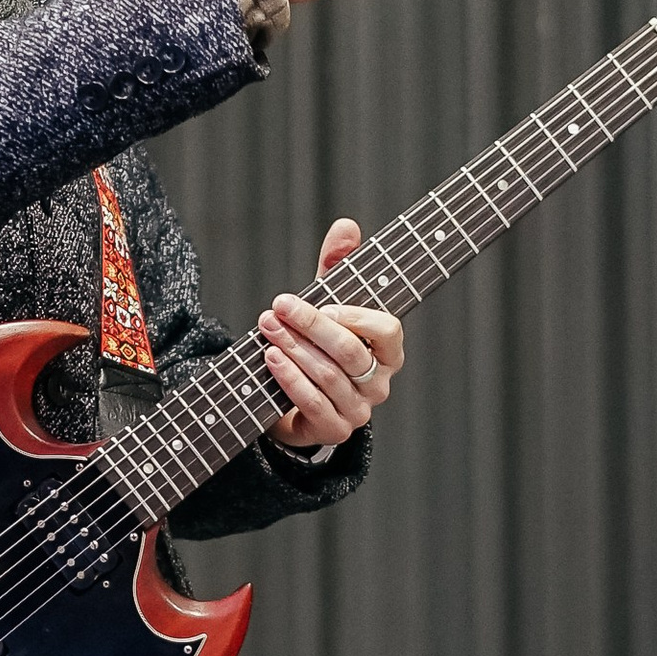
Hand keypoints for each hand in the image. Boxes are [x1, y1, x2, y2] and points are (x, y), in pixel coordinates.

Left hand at [260, 220, 403, 449]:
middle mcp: (378, 383)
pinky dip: (289, 379)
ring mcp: (358, 410)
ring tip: (268, 327)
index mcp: (388, 352)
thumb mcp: (328, 302)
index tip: (324, 302)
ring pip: (327, 376)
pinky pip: (312, 403)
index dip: (357, 317)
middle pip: (350, 352)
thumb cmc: (320, 345)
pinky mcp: (332, 430)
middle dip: (312, 326)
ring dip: (294, 349)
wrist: (297, 403)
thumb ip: (338, 266)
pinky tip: (271, 357)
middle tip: (280, 306)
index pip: (388, 331)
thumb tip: (346, 225)